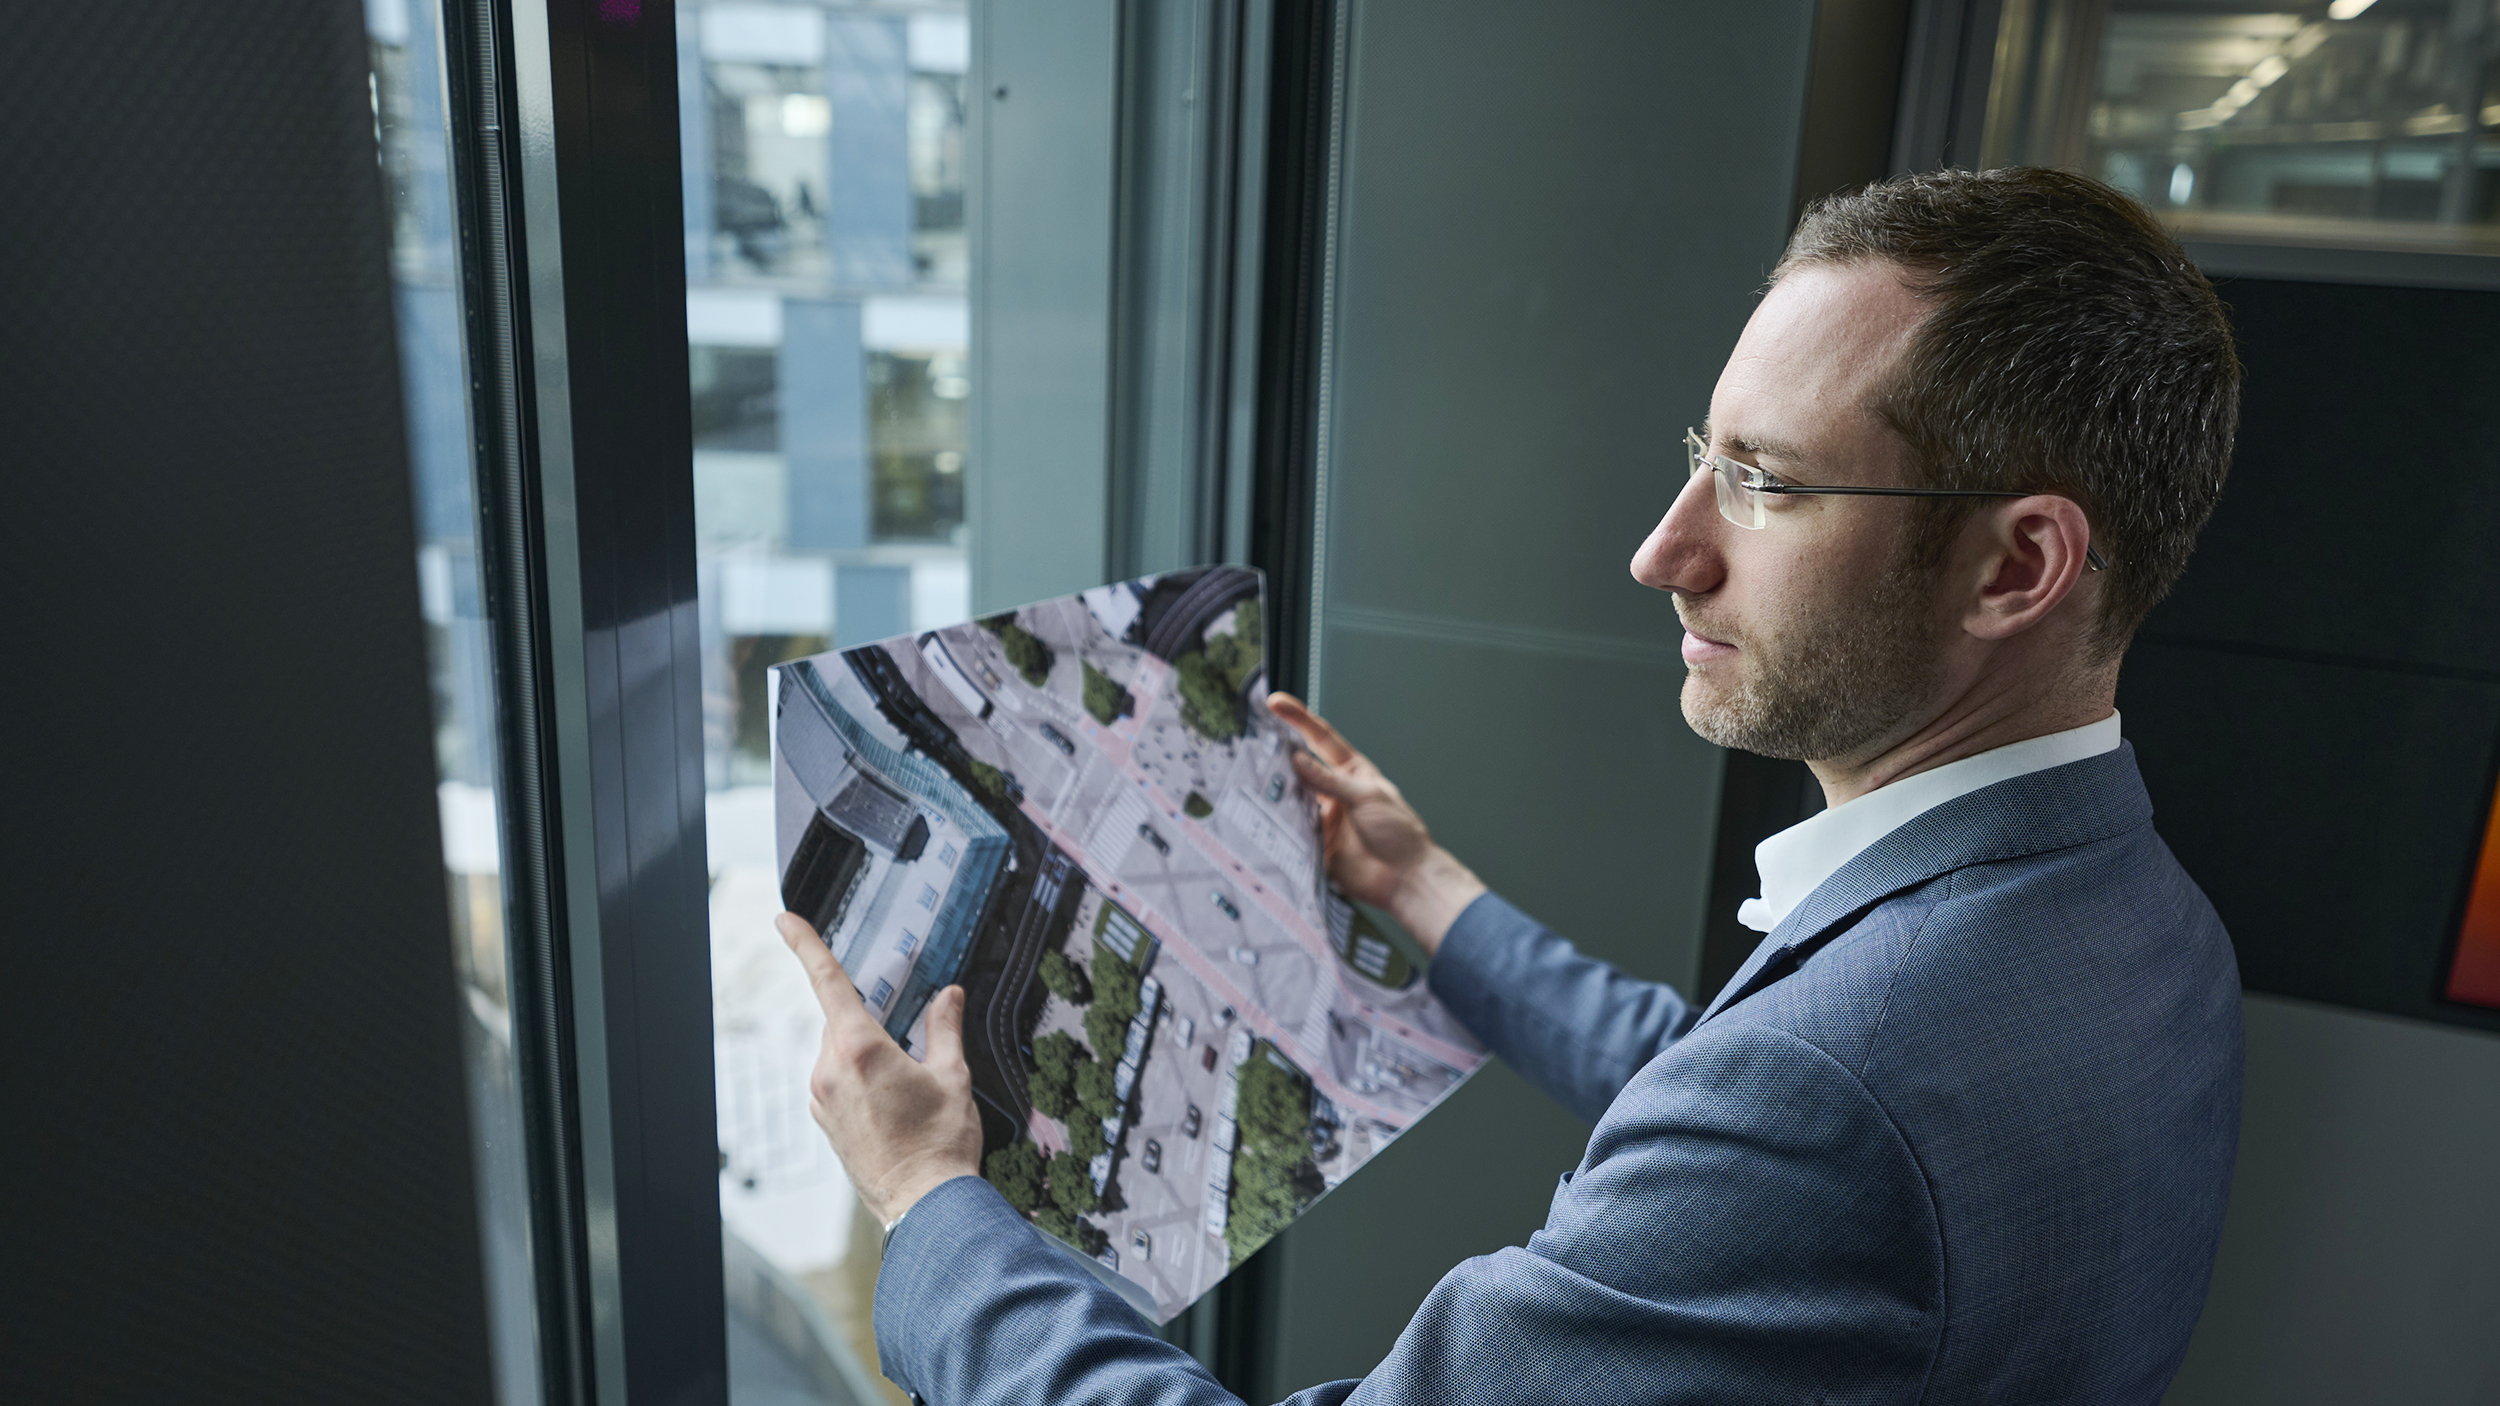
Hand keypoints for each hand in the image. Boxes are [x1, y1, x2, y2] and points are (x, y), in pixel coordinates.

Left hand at [779, 912, 985, 1226]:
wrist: (924, 1205)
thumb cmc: (940, 1145)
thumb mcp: (953, 1076)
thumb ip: (945, 1028)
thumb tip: (947, 996)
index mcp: (861, 1048)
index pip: (827, 981)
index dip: (805, 944)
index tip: (785, 921)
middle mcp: (830, 1070)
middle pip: (841, 1020)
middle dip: (870, 1019)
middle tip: (906, 1042)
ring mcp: (821, 1099)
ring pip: (838, 1051)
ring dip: (865, 1053)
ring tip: (906, 1088)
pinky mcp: (824, 1121)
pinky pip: (835, 1081)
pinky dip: (858, 1079)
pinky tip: (891, 1104)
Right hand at [1267, 692, 1485, 954]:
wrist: (1405, 879)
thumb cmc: (1399, 834)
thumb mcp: (1366, 798)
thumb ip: (1329, 781)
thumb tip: (1298, 760)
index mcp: (1352, 773)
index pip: (1321, 739)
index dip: (1299, 719)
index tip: (1276, 703)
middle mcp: (1334, 792)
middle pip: (1300, 767)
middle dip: (1277, 755)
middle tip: (1252, 744)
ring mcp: (1323, 818)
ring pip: (1291, 798)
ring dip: (1275, 790)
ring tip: (1252, 778)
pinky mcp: (1315, 844)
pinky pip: (1291, 830)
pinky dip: (1278, 823)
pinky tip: (1264, 816)